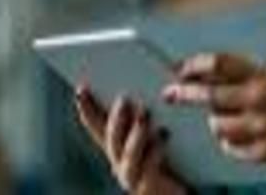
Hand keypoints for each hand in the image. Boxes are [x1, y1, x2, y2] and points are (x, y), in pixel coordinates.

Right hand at [73, 85, 187, 194]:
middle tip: (124, 98)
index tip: (82, 87)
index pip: (97, 122)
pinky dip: (155, 151)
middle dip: (116, 117)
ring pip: (128, 153)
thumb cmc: (174, 157)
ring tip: (145, 113)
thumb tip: (156, 82)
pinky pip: (148, 169)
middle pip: (111, 137)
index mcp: (118, 143)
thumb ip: (149, 111)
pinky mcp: (147, 187)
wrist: (183, 187)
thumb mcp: (158, 130)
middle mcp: (119, 160)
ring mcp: (130, 176)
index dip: (87, 106)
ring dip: (135, 132)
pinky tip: (164, 135)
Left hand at [162, 53, 265, 162]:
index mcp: (259, 75)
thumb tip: (195, 75)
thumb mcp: (265, 77)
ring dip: (215, 122)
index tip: (178, 69)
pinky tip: (243, 135)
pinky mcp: (262, 150)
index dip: (194, 65)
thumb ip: (234, 76)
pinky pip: (229, 146)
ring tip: (229, 118)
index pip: (219, 63)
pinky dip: (229, 142)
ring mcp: (260, 126)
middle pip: (210, 95)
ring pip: (216, 125)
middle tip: (169, 93)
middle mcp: (258, 98)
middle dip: (184, 94)